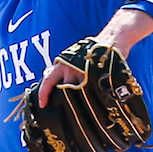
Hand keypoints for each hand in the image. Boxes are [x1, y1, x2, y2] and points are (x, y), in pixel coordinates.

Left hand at [37, 7, 152, 107]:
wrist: (110, 42)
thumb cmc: (88, 51)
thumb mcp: (71, 56)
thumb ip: (60, 68)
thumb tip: (48, 75)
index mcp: (63, 65)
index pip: (48, 81)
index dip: (43, 94)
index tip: (42, 104)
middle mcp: (72, 70)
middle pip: (63, 92)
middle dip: (64, 101)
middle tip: (65, 109)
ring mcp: (85, 76)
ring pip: (77, 95)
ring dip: (78, 102)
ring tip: (81, 107)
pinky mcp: (97, 80)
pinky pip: (92, 94)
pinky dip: (91, 100)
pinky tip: (93, 104)